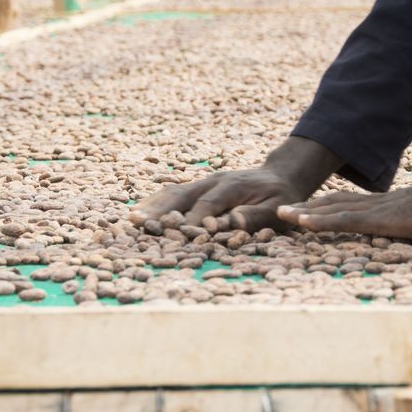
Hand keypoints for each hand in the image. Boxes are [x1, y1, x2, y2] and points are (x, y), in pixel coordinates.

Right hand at [131, 136, 344, 231]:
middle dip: (160, 210)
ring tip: (131, 219)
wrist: (281, 175)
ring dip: (152, 206)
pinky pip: (173, 194)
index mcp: (232, 186)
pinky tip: (140, 214)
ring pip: (173, 193)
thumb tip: (234, 223)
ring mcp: (203, 182)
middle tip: (138, 223)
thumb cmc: (281, 198)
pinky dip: (155, 203)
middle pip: (181, 195)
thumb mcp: (278, 208)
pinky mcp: (198, 188)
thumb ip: (257, 216)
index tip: (176, 235)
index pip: (207, 205)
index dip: (193, 220)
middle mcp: (212, 181)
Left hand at [276, 180, 411, 239]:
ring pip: (332, 209)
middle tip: (282, 210)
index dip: (324, 206)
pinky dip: (320, 221)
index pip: (348, 203)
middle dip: (307, 206)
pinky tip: (303, 222)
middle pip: (333, 203)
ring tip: (281, 214)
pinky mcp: (377, 219)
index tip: (304, 209)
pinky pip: (343, 220)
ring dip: (305, 212)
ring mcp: (375, 210)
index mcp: (385, 204)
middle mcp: (374, 204)